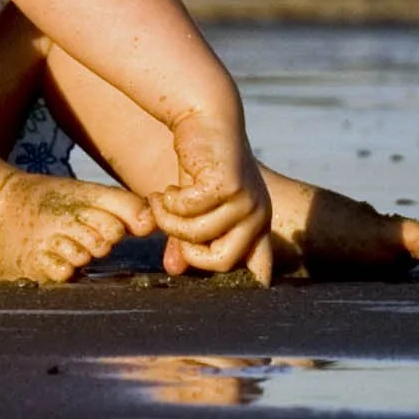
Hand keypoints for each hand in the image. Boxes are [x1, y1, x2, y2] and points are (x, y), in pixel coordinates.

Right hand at [150, 110, 273, 284]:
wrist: (207, 118)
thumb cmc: (200, 165)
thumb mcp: (193, 207)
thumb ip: (186, 239)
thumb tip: (174, 270)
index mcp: (255, 225)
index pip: (259, 270)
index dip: (246, 286)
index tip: (227, 300)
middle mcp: (257, 216)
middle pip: (222, 262)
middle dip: (189, 250)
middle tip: (171, 227)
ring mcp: (246, 201)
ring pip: (199, 236)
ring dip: (169, 221)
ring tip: (159, 202)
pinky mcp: (228, 185)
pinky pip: (188, 212)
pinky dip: (168, 204)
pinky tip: (163, 190)